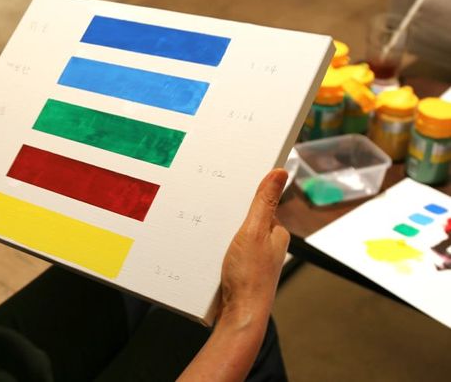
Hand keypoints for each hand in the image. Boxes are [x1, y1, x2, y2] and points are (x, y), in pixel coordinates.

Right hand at [216, 169, 289, 324]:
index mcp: (276, 232)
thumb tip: (279, 173)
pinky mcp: (240, 268)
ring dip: (220, 232)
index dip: (245, 195)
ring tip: (209, 232)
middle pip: (245, 218)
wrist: (239, 314)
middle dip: (229, 215)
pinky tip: (207, 249)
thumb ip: (264, 202)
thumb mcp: (254, 231)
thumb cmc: (250, 277)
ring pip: (233, 234)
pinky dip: (216, 247)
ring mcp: (253, 258)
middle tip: (215, 211)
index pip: (261, 203)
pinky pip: (226, 249)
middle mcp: (267, 244)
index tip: (230, 187)